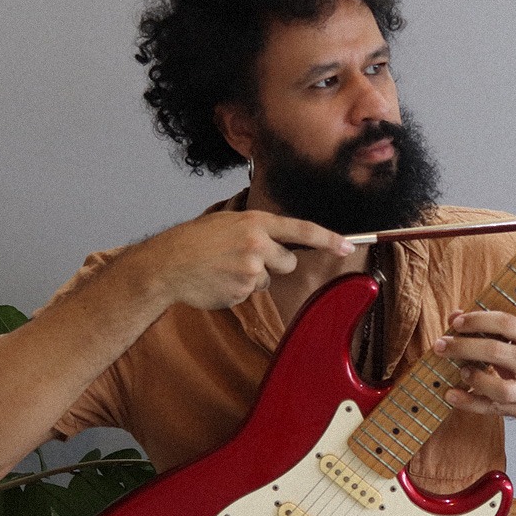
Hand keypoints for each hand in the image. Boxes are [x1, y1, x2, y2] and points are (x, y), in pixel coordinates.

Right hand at [134, 209, 353, 310]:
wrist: (167, 264)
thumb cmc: (194, 242)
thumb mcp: (227, 222)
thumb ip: (257, 229)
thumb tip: (282, 240)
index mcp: (255, 222)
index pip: (301, 230)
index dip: (328, 239)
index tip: (347, 246)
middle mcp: (257, 243)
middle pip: (289, 262)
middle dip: (275, 265)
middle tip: (245, 259)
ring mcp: (250, 269)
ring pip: (268, 280)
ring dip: (254, 278)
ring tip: (225, 269)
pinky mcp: (242, 291)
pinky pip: (252, 293)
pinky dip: (238, 290)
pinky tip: (218, 281)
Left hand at [432, 310, 515, 428]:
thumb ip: (496, 332)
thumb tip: (454, 316)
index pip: (507, 323)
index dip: (479, 320)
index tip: (456, 322)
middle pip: (497, 352)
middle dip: (463, 347)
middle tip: (441, 345)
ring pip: (499, 387)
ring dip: (473, 377)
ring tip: (461, 370)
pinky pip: (493, 409)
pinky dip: (469, 402)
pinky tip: (451, 394)